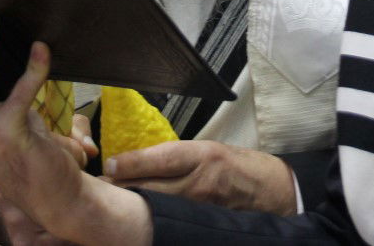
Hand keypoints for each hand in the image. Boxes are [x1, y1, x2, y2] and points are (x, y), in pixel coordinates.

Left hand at [106, 139, 297, 214]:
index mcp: (203, 156)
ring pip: (156, 208)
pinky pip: (170, 222)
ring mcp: (201, 209)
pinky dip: (152, 220)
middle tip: (99, 187)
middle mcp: (201, 183)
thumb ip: (176, 155)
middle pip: (151, 188)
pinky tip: (138, 220)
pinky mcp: (201, 224)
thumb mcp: (210, 149)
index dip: (130, 163)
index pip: (159, 158)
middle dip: (122, 188)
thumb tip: (136, 162)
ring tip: (113, 205)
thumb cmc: (241, 166)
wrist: (274, 193)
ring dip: (133, 206)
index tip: (109, 164)